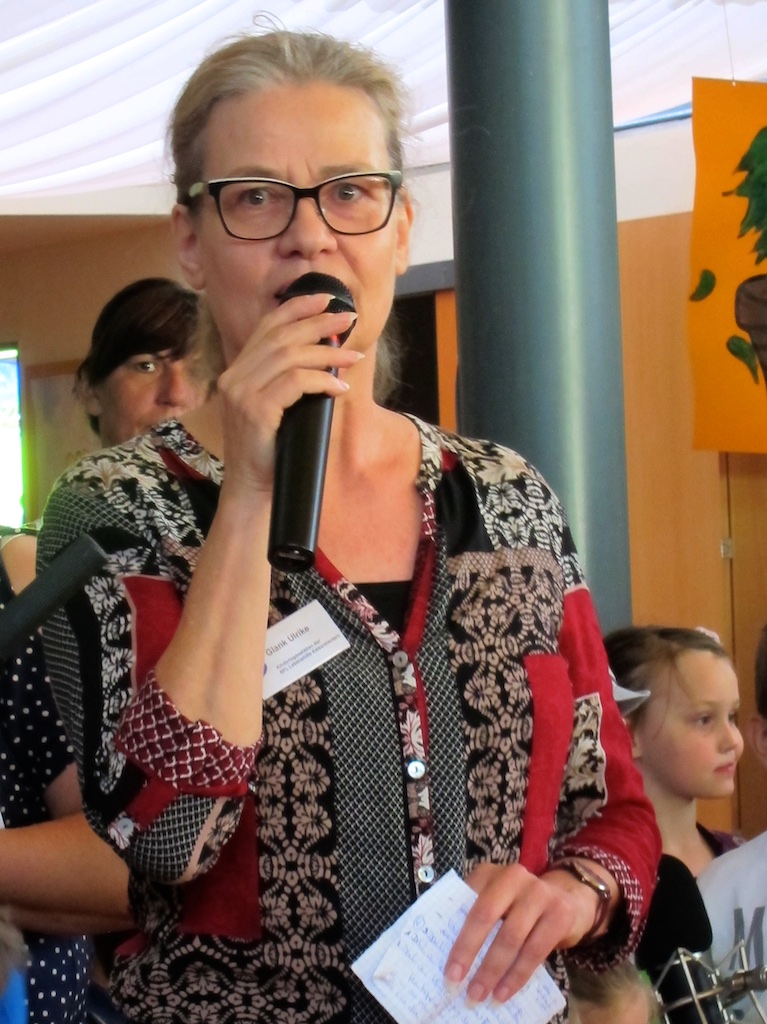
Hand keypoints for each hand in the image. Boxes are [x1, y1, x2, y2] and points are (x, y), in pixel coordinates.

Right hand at [216, 292, 360, 496]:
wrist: (252, 492)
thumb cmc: (271, 453)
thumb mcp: (275, 410)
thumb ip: (287, 382)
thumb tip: (326, 356)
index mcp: (237, 373)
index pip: (266, 327)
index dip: (296, 308)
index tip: (324, 298)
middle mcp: (234, 377)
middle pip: (281, 336)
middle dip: (318, 323)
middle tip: (348, 318)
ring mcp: (241, 393)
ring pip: (290, 356)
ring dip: (327, 352)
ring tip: (352, 354)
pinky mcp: (255, 410)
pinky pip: (296, 383)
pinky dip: (321, 380)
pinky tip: (339, 386)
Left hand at [444, 862, 600, 1003]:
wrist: (568, 898)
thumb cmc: (519, 906)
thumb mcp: (496, 902)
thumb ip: (475, 916)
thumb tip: (451, 957)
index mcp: (490, 873)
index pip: (465, 901)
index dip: (453, 932)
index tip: (444, 964)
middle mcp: (514, 876)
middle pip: (486, 914)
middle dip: (468, 950)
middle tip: (455, 982)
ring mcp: (539, 893)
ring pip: (511, 937)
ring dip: (492, 970)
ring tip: (479, 995)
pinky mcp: (560, 914)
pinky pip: (535, 950)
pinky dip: (517, 975)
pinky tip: (504, 992)